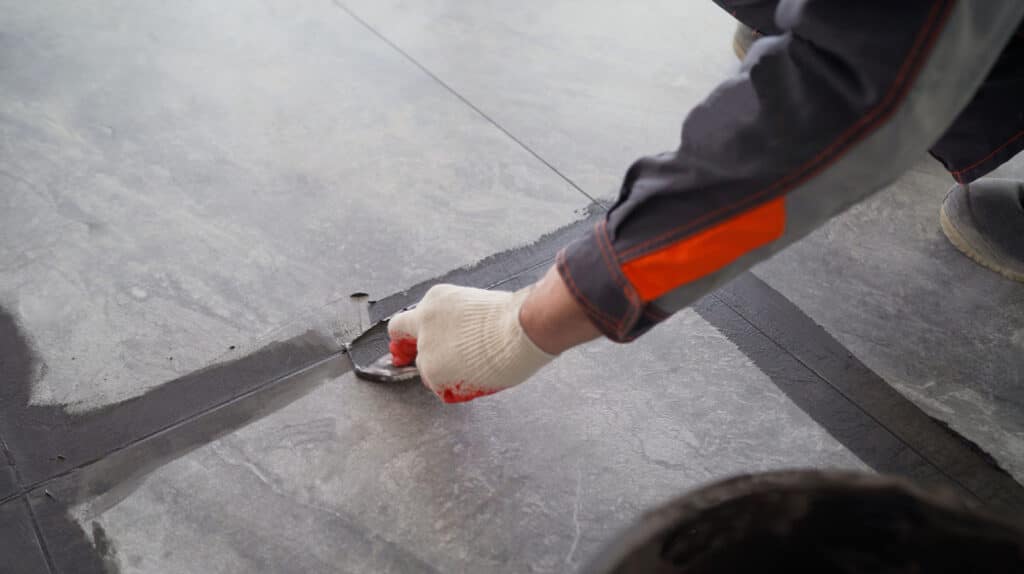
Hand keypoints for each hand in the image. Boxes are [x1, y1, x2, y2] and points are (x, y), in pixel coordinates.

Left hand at [387, 284, 554, 402]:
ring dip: (448, 373)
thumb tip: (462, 337)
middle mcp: (425, 323)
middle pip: (416, 349)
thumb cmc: (513, 317)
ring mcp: (427, 348)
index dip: (408, 339)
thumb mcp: (478, 307)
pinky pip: (442, 388)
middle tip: (450, 365)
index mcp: (436, 301)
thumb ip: (459, 322)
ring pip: (429, 370)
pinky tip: (479, 376)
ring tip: (479, 366)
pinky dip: (458, 388)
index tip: (406, 349)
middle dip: (430, 358)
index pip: (406, 322)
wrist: (521, 329)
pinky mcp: (433, 371)